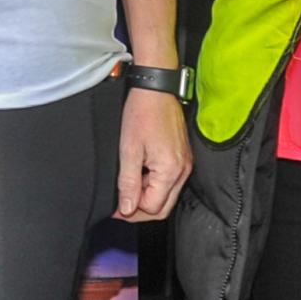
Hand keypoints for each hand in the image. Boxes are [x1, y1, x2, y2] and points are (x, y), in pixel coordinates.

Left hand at [114, 85, 191, 221]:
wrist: (156, 89)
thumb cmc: (142, 113)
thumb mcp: (128, 150)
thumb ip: (128, 182)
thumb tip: (127, 208)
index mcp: (170, 171)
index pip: (152, 208)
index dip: (131, 210)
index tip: (115, 208)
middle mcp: (183, 171)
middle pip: (163, 207)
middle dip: (140, 210)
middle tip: (120, 203)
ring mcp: (185, 165)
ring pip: (167, 196)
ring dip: (147, 196)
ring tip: (128, 186)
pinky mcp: (183, 158)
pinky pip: (170, 182)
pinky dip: (154, 184)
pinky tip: (140, 174)